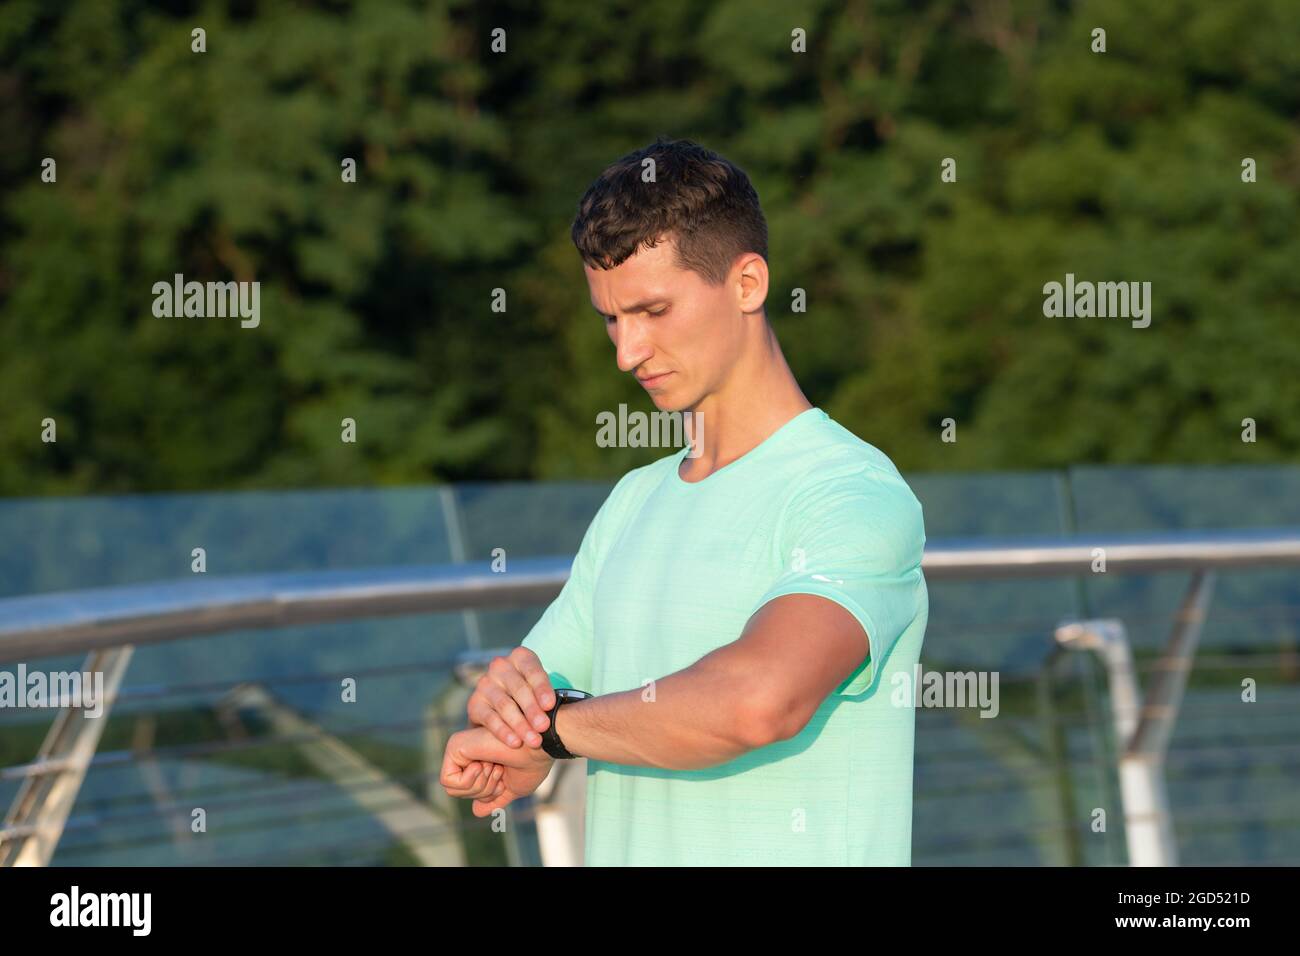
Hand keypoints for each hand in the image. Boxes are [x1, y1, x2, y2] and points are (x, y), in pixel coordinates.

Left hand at [440, 726, 554, 816]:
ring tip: (494, 765)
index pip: (469, 793)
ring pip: (453, 789)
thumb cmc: (530, 765)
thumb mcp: (512, 788)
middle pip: (459, 793)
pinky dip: (468, 780)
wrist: (537, 748)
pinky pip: (447, 780)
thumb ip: (494, 800)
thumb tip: (475, 811)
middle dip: (483, 791)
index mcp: (479, 761)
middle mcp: (466, 753)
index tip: (503, 778)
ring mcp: (459, 748)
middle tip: (499, 770)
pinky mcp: (454, 746)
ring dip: (479, 785)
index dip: (486, 795)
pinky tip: (483, 763)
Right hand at [467, 647, 555, 749]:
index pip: (532, 671)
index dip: (541, 688)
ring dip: (520, 724)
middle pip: (518, 688)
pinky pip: (489, 718)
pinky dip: (503, 731)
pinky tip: (515, 742)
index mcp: (521, 657)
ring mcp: (485, 684)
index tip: (550, 705)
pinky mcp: (474, 703)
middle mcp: (500, 666)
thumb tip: (558, 714)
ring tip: (534, 741)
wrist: (507, 711)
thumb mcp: (541, 691)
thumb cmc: (533, 698)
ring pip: (504, 705)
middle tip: (544, 727)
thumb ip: (547, 699)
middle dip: (532, 709)